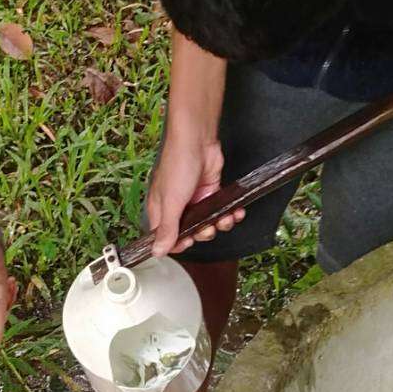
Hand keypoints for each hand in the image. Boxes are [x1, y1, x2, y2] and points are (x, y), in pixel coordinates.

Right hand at [147, 128, 244, 256]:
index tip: (189, 241)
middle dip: (203, 233)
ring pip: (207, 223)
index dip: (179, 243)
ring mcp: (194, 199)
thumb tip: (157, 252)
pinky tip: (235, 212)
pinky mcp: (210, 191)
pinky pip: (219, 210)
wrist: (197, 139)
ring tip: (226, 218)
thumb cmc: (177, 164)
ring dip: (219, 224)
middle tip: (208, 227)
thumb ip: (166, 229)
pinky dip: (229, 213)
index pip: (166, 237)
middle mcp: (176, 206)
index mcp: (160, 209)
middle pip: (190, 232)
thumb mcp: (170, 202)